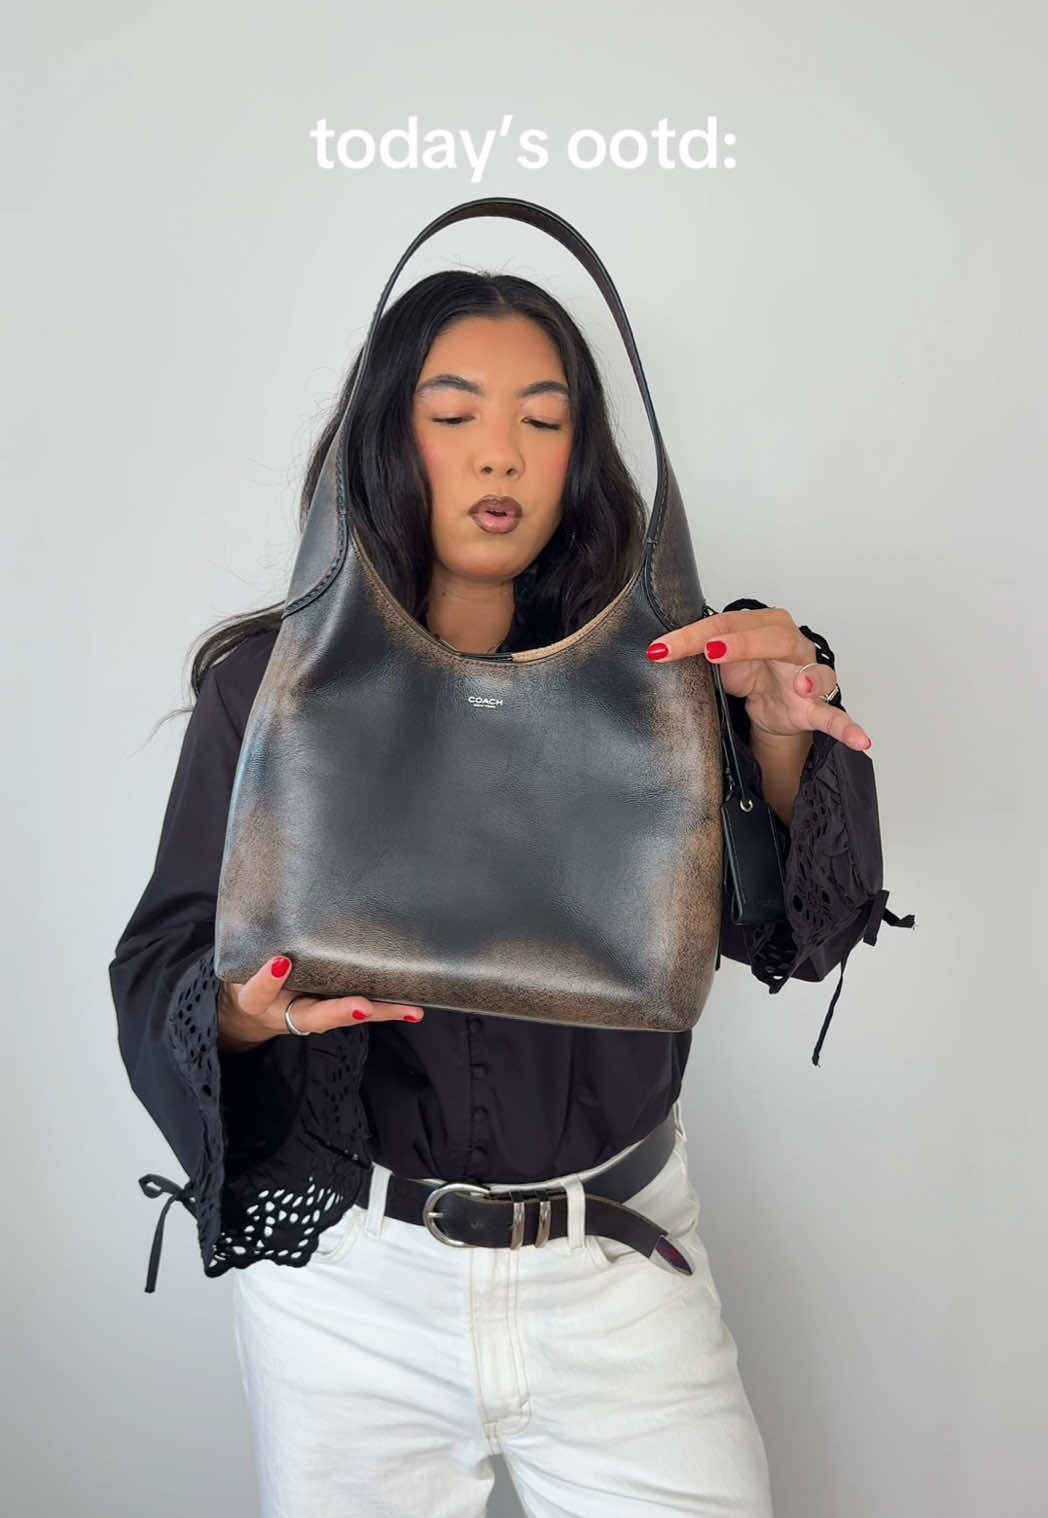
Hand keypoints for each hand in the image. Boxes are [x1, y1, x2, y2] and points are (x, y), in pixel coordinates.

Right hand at [216, 955, 424, 1052]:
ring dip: (380, 1012)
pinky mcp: (337, 1006)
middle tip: (364, 1008)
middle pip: (318, 1016)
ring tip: (410, 1009)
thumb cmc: (249, 976)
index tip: (280, 963)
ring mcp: (318, 1012)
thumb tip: (264, 916)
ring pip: (350, 1015)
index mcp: (259, 1001)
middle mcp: (292, 1012)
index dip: (268, 980)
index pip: (259, 993)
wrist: (256, 1006)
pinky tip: (414, 1005)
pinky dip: (388, 1006)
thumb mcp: (241, 966)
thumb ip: (251, 950)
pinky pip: (364, 1008)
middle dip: (342, 1011)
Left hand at [646, 606, 871, 751]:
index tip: (663, 649)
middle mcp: (790, 645)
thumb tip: (657, 653)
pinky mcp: (816, 707)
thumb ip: (697, 652)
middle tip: (713, 650)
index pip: (725, 625)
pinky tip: (861, 740)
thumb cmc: (747, 671)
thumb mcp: (719, 660)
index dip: (693, 636)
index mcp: (762, 625)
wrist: (769, 704)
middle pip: (772, 637)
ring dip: (810, 681)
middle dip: (743, 642)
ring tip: (803, 690)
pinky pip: (834, 716)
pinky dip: (848, 728)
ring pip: (813, 673)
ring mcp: (807, 676)